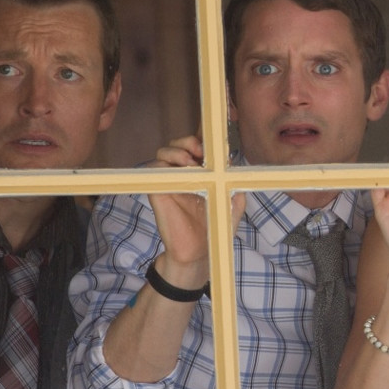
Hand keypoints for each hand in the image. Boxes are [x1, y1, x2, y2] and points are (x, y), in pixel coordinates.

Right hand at [147, 135, 245, 273]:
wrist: (199, 252)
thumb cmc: (214, 227)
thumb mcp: (233, 204)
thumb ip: (235, 183)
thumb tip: (234, 165)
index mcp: (200, 173)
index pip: (195, 146)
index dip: (199, 136)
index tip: (210, 140)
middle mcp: (182, 174)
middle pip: (177, 143)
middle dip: (188, 141)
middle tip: (200, 152)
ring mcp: (168, 181)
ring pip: (163, 152)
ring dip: (178, 151)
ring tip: (191, 163)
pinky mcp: (157, 191)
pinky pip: (154, 169)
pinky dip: (165, 166)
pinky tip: (182, 175)